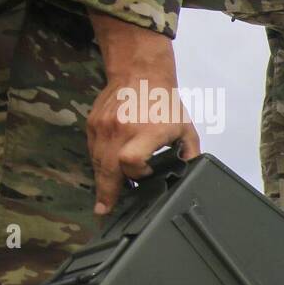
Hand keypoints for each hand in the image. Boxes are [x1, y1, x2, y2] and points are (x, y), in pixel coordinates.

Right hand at [87, 14, 199, 215]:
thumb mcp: (185, 129)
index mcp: (147, 131)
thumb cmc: (166, 103)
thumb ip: (190, 154)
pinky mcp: (92, 124)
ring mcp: (103, 127)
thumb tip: (190, 176)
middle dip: (107, 193)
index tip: (145, 177)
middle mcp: (121, 129)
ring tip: (105, 197)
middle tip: (104, 210)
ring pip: (96, 162)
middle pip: (107, 169)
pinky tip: (107, 170)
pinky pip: (92, 150)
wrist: (140, 74)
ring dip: (102, 180)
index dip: (137, 174)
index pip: (131, 162)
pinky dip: (99, 163)